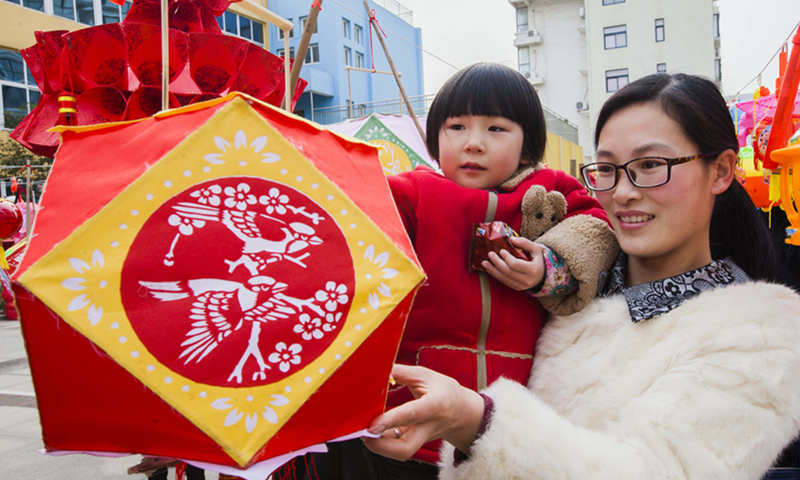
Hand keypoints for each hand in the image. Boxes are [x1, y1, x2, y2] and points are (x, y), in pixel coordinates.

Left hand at [362, 365, 484, 460]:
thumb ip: (400, 373)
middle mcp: (428, 426)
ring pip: (400, 452)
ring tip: (363, 431)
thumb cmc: (442, 390)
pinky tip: (372, 431)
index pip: (412, 414)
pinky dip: (381, 441)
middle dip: (380, 446)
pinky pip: (396, 448)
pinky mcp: (415, 443)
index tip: (372, 425)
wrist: (462, 411)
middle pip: (405, 448)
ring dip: (378, 445)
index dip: (391, 420)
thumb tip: (375, 372)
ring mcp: (421, 438)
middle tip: (363, 434)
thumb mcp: (424, 375)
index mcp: (435, 404)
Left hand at [482, 237, 544, 290]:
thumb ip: (525, 243)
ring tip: (484, 263)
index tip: (501, 250)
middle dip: (497, 263)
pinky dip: (496, 275)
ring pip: (504, 279)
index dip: (507, 258)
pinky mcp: (517, 288)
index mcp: (533, 270)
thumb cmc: (538, 259)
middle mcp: (527, 280)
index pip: (516, 264)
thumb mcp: (536, 249)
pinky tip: (490, 269)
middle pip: (508, 272)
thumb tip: (511, 239)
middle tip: (490, 254)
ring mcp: (522, 286)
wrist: (543, 275)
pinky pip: (504, 282)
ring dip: (493, 270)